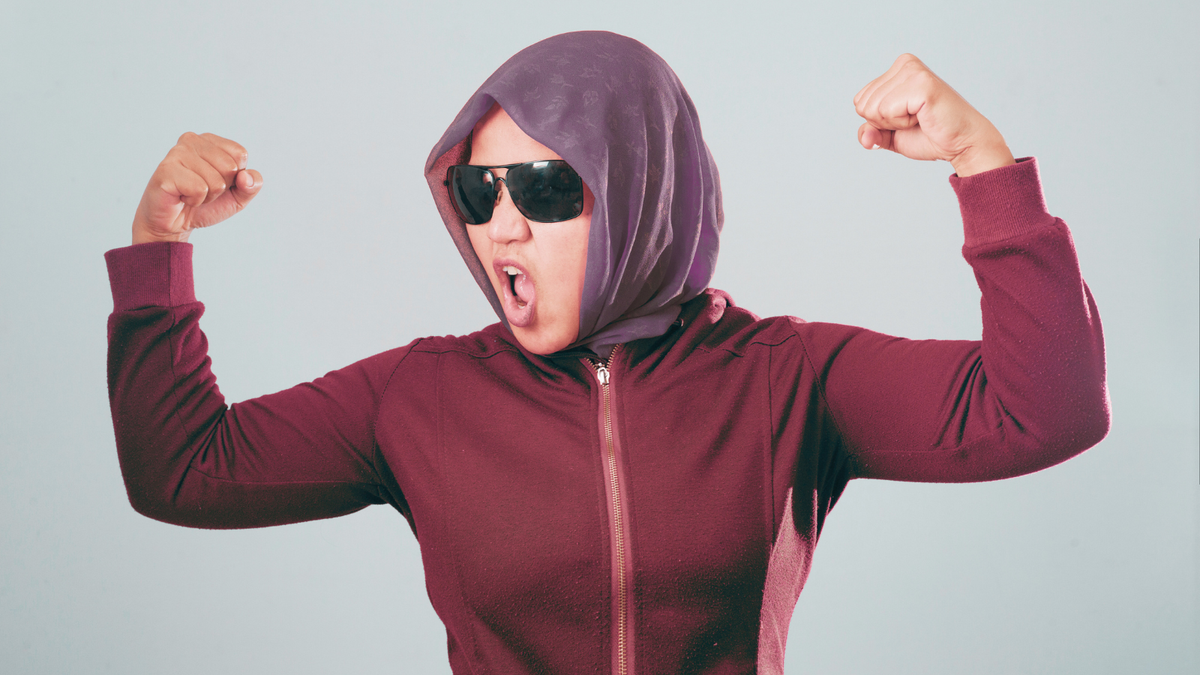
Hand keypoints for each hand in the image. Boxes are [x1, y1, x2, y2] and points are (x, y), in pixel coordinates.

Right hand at [131, 132, 262, 244]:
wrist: (175, 223)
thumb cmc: (205, 205)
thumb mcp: (238, 196)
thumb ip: (252, 185)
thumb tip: (246, 177)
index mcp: (211, 141)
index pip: (240, 154)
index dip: (235, 177)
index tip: (217, 181)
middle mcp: (192, 140)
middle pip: (230, 167)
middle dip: (221, 187)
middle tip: (202, 190)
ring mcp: (177, 153)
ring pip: (215, 180)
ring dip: (207, 196)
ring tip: (190, 193)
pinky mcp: (167, 169)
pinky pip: (199, 189)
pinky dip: (195, 200)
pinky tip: (182, 197)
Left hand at [854, 54, 1014, 176]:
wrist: (961, 144)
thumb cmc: (930, 135)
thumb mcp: (890, 135)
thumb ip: (870, 132)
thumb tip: (865, 137)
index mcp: (897, 69)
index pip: (859, 101)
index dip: (878, 121)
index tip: (906, 118)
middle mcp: (905, 63)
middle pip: (863, 105)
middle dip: (884, 123)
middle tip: (915, 120)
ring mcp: (913, 71)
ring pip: (872, 109)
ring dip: (894, 124)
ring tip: (920, 118)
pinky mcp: (920, 83)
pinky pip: (886, 111)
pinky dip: (901, 124)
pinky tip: (922, 117)